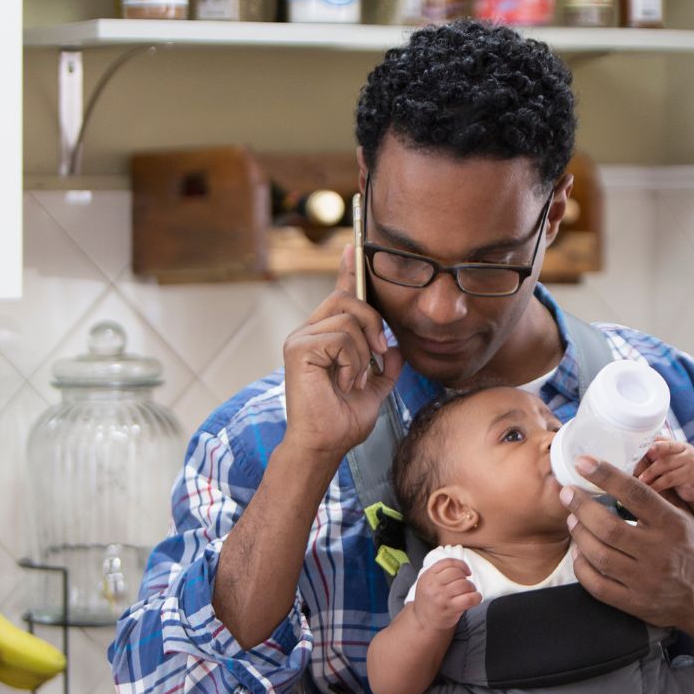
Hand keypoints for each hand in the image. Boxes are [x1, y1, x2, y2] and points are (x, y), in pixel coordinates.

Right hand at [281, 245, 401, 458]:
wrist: (325, 445)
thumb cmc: (342, 423)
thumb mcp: (373, 391)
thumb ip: (384, 368)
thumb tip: (395, 349)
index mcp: (323, 339)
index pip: (338, 297)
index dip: (348, 273)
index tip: (354, 248)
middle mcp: (308, 333)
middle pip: (348, 299)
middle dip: (373, 322)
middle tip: (379, 352)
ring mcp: (300, 339)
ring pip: (349, 319)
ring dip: (362, 353)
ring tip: (352, 379)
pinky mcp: (298, 348)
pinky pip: (341, 337)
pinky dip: (352, 361)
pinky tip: (342, 381)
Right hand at [412, 559, 480, 630]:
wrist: (423, 622)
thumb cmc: (429, 601)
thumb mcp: (427, 583)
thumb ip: (439, 572)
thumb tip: (461, 566)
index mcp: (427, 576)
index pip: (448, 562)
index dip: (461, 565)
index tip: (467, 572)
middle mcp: (433, 585)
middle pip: (457, 573)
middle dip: (465, 578)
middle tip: (466, 585)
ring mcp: (441, 597)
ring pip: (464, 584)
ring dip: (471, 588)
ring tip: (469, 592)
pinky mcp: (450, 608)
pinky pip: (469, 598)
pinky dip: (476, 597)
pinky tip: (475, 599)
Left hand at [561, 455, 693, 632]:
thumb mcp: (687, 520)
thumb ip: (660, 498)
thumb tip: (627, 467)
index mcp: (673, 525)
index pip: (636, 494)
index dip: (607, 475)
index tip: (583, 462)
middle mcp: (660, 552)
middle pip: (609, 527)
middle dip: (581, 506)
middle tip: (567, 493)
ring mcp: (647, 581)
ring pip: (599, 555)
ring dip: (579, 534)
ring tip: (572, 520)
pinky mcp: (636, 603)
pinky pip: (598, 585)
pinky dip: (582, 566)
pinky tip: (579, 552)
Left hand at [633, 438, 693, 504]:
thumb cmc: (681, 477)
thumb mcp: (672, 465)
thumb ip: (660, 457)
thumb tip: (636, 456)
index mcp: (681, 445)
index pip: (663, 440)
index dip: (649, 444)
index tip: (635, 449)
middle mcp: (687, 450)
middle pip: (663, 452)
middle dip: (647, 459)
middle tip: (634, 467)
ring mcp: (691, 462)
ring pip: (666, 465)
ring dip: (650, 473)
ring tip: (640, 481)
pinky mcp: (692, 475)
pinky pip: (670, 479)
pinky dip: (658, 484)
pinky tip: (651, 489)